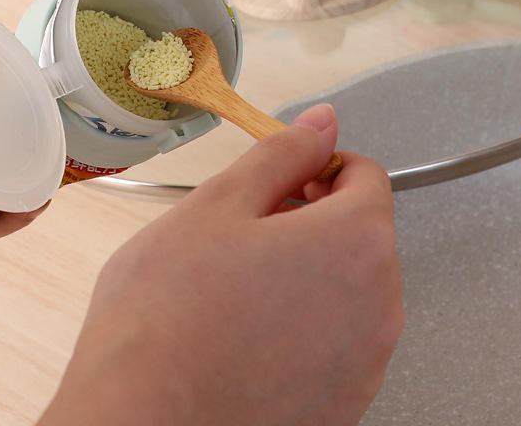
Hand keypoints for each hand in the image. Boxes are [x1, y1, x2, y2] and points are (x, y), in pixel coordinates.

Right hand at [42, 104, 402, 425]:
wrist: (142, 419)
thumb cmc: (168, 317)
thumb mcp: (221, 202)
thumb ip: (282, 154)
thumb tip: (319, 125)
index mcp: (355, 243)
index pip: (365, 175)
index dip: (318, 166)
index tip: (285, 177)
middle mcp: (378, 307)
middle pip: (359, 232)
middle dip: (309, 218)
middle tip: (246, 228)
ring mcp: (364, 365)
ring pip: (346, 288)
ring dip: (305, 271)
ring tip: (236, 283)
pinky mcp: (341, 406)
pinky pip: (335, 341)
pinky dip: (302, 324)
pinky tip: (244, 329)